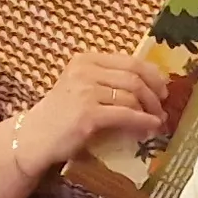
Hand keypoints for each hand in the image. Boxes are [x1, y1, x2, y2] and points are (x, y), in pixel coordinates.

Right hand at [24, 52, 171, 168]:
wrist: (34, 137)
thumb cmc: (60, 115)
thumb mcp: (81, 88)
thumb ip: (108, 82)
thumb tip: (151, 87)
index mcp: (86, 59)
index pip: (130, 61)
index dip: (152, 75)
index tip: (162, 88)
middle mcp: (85, 71)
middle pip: (135, 77)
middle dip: (154, 93)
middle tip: (163, 106)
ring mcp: (85, 91)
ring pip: (132, 96)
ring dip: (150, 110)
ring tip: (157, 120)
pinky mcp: (88, 114)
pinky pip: (126, 115)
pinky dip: (143, 121)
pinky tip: (151, 127)